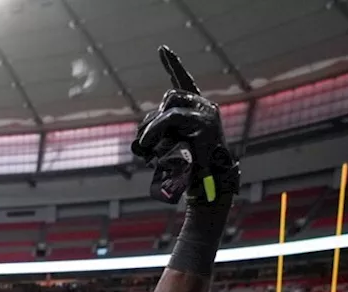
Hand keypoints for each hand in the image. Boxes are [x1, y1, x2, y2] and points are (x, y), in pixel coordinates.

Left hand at [131, 46, 239, 204]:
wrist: (207, 186)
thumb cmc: (186, 171)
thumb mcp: (168, 147)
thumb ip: (159, 133)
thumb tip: (140, 135)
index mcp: (196, 110)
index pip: (183, 81)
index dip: (173, 64)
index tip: (162, 48)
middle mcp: (205, 107)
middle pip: (171, 95)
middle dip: (154, 117)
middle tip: (146, 141)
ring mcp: (207, 113)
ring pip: (170, 106)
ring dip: (154, 126)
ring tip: (148, 146)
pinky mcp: (205, 123)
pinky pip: (172, 118)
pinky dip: (156, 130)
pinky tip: (149, 143)